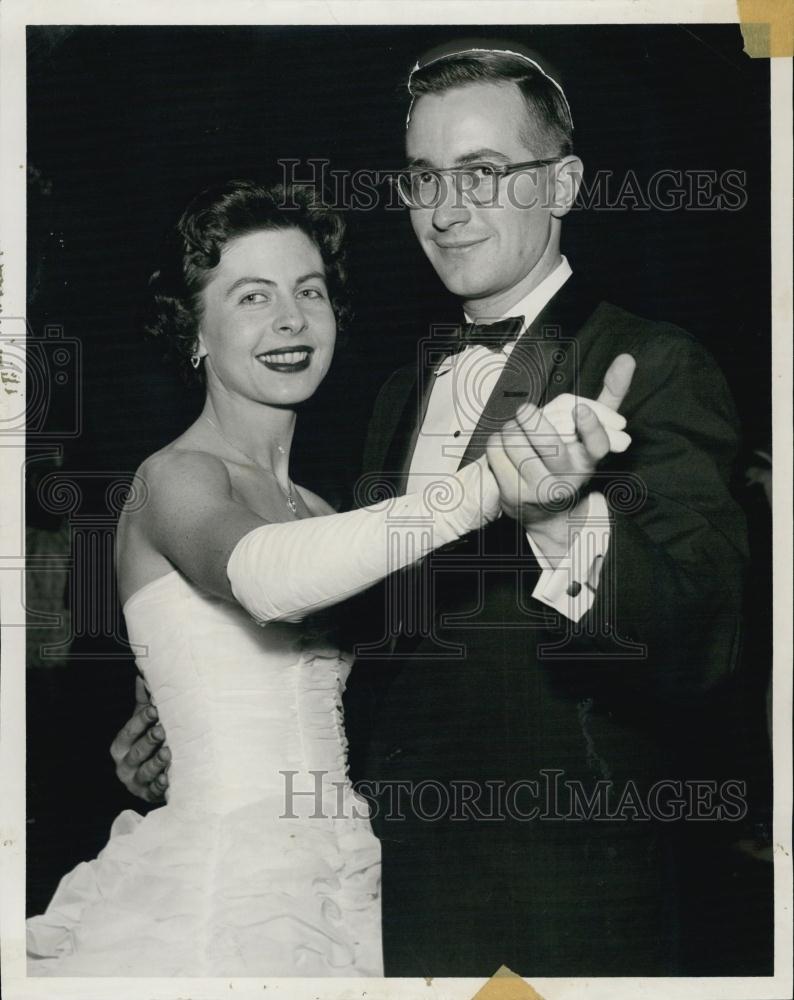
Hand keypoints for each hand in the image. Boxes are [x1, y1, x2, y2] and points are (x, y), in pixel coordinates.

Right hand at [109, 675, 169, 803]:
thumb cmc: (150, 743)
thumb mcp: (144, 723)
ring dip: (156, 763)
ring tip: (168, 753)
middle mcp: (125, 765)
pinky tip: (169, 778)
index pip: (129, 731)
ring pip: (145, 772)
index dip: (141, 720)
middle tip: (162, 730)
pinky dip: (161, 785)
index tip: (155, 709)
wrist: (157, 775)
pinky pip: (155, 792)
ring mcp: (136, 782)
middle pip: (136, 752)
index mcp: (121, 745)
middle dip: (149, 740)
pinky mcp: (149, 796)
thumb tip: (142, 674)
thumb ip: (144, 702)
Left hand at [486, 353, 634, 550]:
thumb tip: (626, 358)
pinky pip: (496, 454)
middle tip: (525, 409)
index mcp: (590, 459)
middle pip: (548, 444)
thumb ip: (609, 397)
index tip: (580, 409)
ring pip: (517, 444)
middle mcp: (568, 478)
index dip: (590, 427)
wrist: (547, 512)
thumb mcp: (592, 433)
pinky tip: (504, 444)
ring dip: (511, 428)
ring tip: (516, 428)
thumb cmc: (570, 458)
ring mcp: (540, 489)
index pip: (597, 445)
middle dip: (532, 421)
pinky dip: (496, 441)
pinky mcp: (513, 495)